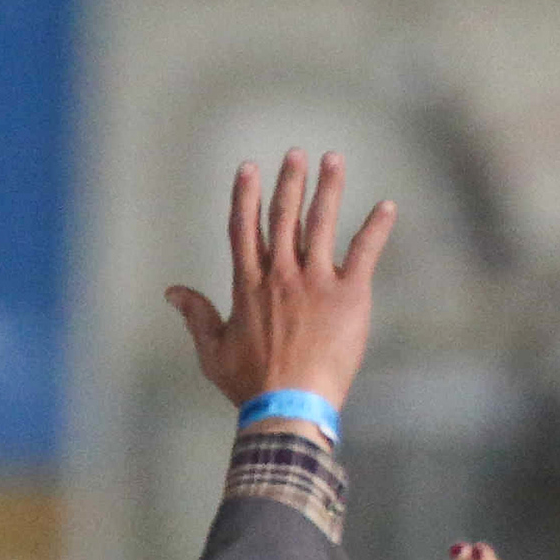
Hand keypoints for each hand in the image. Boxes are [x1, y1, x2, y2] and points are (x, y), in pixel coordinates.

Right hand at [165, 150, 394, 416]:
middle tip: (296, 154)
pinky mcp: (348, 295)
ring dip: (328, 188)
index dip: (245, 195)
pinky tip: (387, 206)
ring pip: (321, 223)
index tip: (248, 168)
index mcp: (248, 285)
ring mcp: (315, 282)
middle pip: (283, 216)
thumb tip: (172, 291)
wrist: (289, 405)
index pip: (244, 228)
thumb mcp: (213, 350)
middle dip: (289, 181)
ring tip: (334, 159)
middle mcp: (280, 275)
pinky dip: (376, 227)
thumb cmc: (250, 384)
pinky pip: (365, 252)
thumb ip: (195, 315)